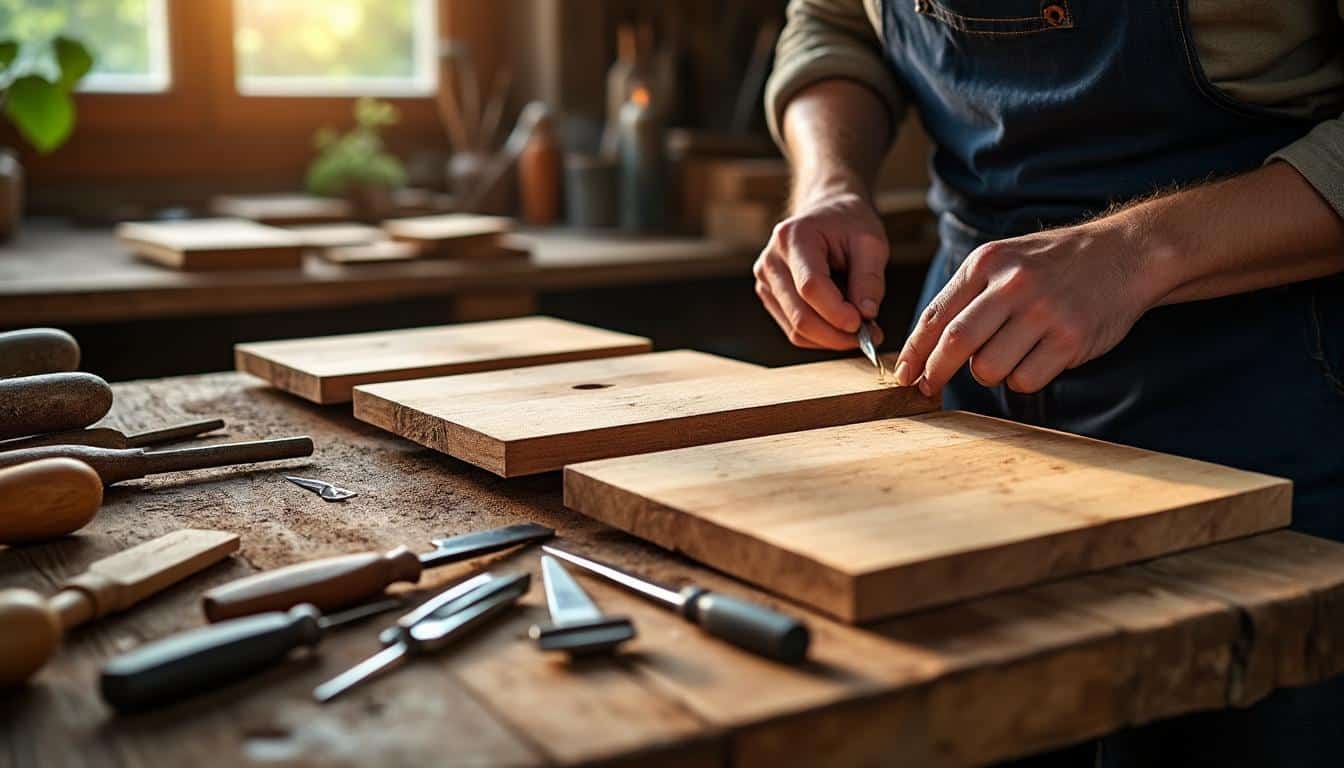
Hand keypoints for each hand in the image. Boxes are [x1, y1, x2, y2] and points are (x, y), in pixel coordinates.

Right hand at [753, 187, 888, 349]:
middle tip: (869, 336)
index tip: (864, 324)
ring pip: (796, 329)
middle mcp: (771, 261)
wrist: (826, 214)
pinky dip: (820, 336)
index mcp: (793, 238)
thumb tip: (866, 315)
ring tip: (860, 331)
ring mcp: (766, 281)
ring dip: (830, 339)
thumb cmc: (848, 224)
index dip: (837, 312)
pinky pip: (793, 330)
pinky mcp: (770, 297)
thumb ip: (870, 279)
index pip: (810, 286)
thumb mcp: (870, 241)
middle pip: (799, 314)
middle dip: (837, 334)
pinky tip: (841, 326)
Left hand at [893, 221, 1161, 395]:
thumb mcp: (1004, 260)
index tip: (903, 373)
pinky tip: (1036, 358)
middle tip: (927, 387)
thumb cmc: (1053, 263)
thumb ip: (967, 294)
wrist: (1125, 253)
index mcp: (987, 262)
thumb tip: (924, 345)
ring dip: (987, 374)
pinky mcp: (1070, 338)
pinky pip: (1025, 380)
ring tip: (1006, 355)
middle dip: (935, 372)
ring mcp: (1044, 312)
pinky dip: (1021, 379)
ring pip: (988, 368)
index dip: (914, 350)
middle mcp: (1013, 284)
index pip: (936, 314)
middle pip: (955, 343)